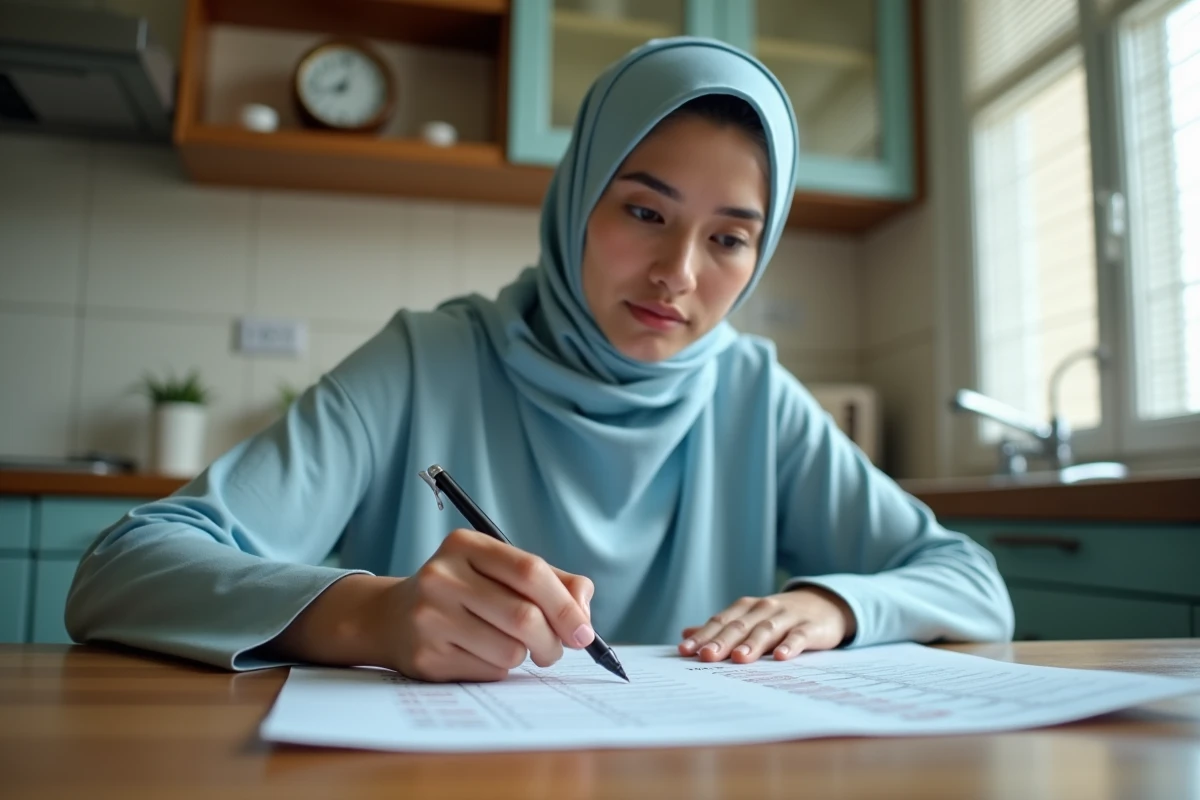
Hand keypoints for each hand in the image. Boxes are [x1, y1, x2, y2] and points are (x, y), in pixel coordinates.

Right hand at [382, 529, 594, 681]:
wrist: (391, 618)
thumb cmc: (464, 591)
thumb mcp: (499, 571)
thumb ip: (551, 581)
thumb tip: (584, 615)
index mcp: (465, 545)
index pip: (529, 571)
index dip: (565, 604)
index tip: (585, 631)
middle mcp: (442, 577)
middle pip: (524, 616)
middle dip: (553, 640)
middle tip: (556, 648)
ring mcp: (430, 617)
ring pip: (510, 650)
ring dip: (526, 656)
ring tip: (513, 646)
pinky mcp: (427, 656)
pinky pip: (490, 671)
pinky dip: (500, 668)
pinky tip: (481, 654)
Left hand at [677, 586, 855, 662]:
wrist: (824, 605)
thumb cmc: (779, 617)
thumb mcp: (749, 620)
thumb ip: (720, 629)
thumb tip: (685, 635)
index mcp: (745, 609)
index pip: (720, 622)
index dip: (703, 636)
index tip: (685, 651)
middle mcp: (763, 609)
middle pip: (739, 626)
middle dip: (722, 641)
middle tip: (706, 656)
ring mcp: (787, 617)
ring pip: (766, 630)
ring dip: (752, 644)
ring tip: (738, 658)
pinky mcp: (810, 627)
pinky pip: (798, 636)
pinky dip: (789, 646)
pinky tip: (780, 657)